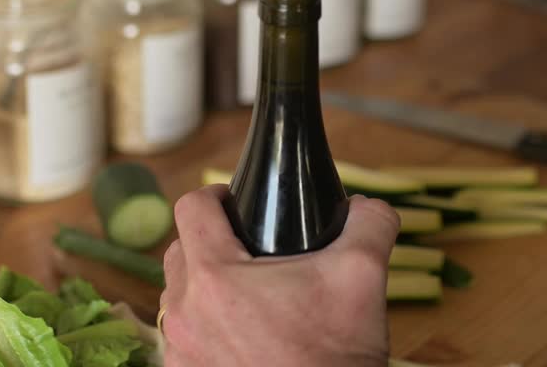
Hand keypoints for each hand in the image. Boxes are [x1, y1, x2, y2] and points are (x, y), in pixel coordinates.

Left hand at [160, 185, 400, 366]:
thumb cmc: (334, 356)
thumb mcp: (363, 276)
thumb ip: (369, 224)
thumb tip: (367, 207)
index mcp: (214, 277)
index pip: (190, 208)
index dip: (217, 195)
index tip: (240, 203)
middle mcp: (181, 314)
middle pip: (180, 252)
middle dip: (212, 242)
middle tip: (253, 251)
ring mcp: (177, 353)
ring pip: (178, 298)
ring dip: (205, 288)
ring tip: (250, 297)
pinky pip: (182, 339)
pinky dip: (205, 329)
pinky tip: (243, 337)